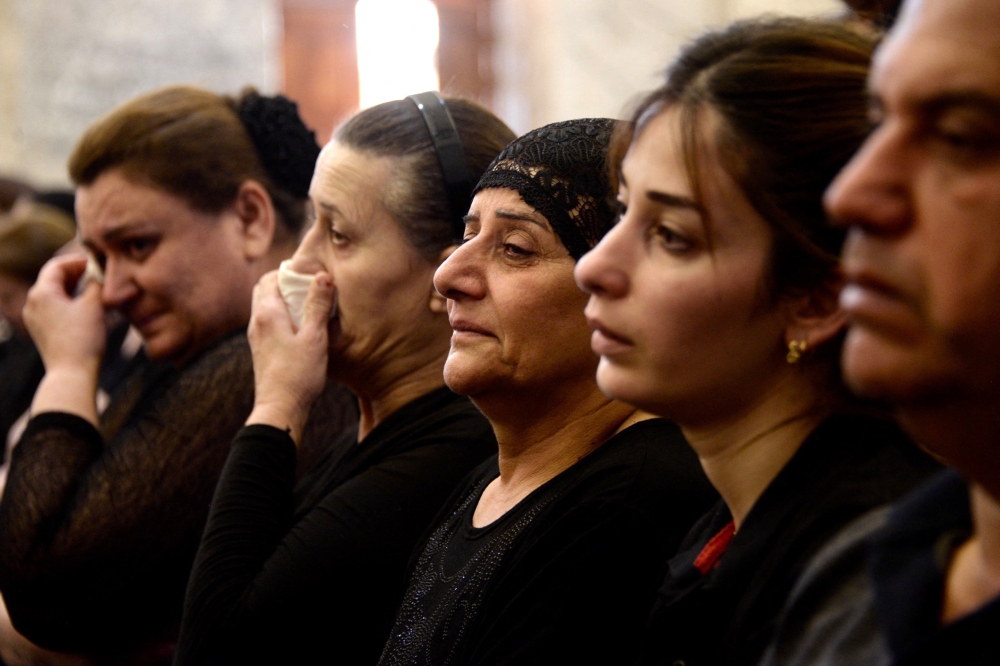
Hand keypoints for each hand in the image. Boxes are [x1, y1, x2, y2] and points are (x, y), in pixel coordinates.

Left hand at [23, 255, 106, 424]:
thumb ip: (95, 283)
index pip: (57, 265)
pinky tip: (88, 307)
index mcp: (41, 292)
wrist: (72, 374)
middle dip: (77, 274)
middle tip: (99, 273)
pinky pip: (55, 308)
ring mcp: (35, 318)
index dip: (78, 260)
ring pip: (55, 293)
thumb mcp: (94, 305)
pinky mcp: (42, 330)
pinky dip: (70, 301)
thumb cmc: (83, 339)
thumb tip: (99, 271)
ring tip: (96, 290)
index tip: (97, 261)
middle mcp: (33, 302)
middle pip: (54, 278)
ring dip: (75, 288)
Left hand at [245, 270, 335, 443]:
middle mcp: (257, 322)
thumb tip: (323, 277)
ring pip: (264, 306)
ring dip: (282, 300)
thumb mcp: (315, 337)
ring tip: (307, 305)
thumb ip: (318, 306)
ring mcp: (256, 337)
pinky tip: (300, 327)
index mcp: (268, 314)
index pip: (270, 278)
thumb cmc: (298, 375)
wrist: (280, 408)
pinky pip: (267, 322)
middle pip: (264, 290)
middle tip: (307, 286)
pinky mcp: (261, 350)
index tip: (308, 273)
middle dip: (283, 283)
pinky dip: (281, 315)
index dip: (288, 272)